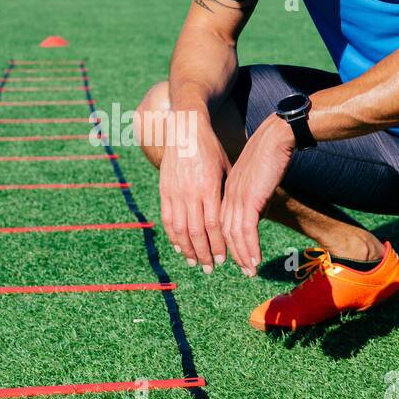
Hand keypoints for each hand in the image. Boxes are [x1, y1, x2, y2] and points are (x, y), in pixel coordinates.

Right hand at [159, 114, 228, 271]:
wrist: (185, 129)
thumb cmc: (211, 149)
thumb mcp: (225, 169)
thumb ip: (227, 194)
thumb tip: (235, 219)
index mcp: (209, 187)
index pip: (213, 225)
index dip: (218, 245)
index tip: (224, 259)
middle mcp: (190, 192)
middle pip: (196, 232)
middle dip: (204, 253)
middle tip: (211, 268)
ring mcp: (174, 192)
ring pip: (180, 229)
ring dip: (188, 249)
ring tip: (196, 263)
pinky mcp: (164, 191)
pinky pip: (168, 219)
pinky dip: (173, 237)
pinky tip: (179, 248)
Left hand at [221, 116, 294, 275]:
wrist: (276, 136)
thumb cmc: (270, 152)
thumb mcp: (257, 177)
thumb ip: (254, 196)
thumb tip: (258, 213)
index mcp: (227, 190)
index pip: (221, 221)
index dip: (225, 241)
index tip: (233, 255)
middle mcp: (228, 196)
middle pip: (223, 232)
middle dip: (232, 253)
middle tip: (241, 270)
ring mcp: (237, 198)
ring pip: (234, 235)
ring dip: (242, 255)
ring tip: (249, 271)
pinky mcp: (250, 200)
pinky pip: (247, 231)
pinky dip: (250, 248)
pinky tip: (255, 261)